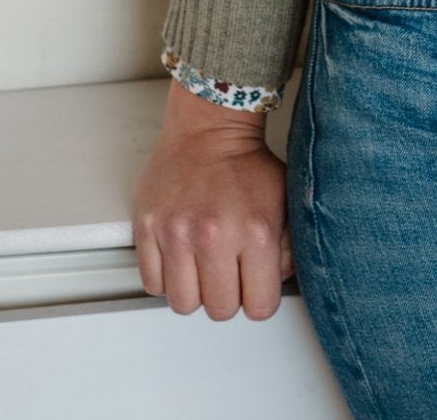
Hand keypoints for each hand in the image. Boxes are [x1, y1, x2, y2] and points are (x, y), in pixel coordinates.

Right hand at [133, 82, 293, 318]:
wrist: (208, 127)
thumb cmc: (246, 163)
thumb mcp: (284, 201)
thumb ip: (288, 247)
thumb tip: (277, 282)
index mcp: (256, 231)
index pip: (260, 307)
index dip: (259, 298)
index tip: (254, 284)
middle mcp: (214, 236)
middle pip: (220, 310)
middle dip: (226, 296)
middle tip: (227, 271)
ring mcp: (177, 233)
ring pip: (183, 304)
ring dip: (194, 291)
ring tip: (201, 265)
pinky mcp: (148, 228)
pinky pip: (153, 284)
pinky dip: (166, 278)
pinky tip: (180, 257)